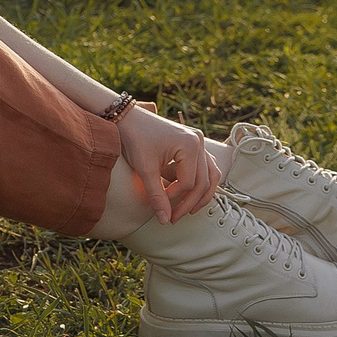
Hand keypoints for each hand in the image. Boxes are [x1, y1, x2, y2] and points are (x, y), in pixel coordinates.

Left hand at [117, 106, 219, 222]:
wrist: (126, 117)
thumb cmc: (134, 137)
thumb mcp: (144, 168)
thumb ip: (156, 195)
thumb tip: (164, 219)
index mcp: (190, 145)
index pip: (189, 182)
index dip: (175, 198)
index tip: (162, 206)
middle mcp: (198, 142)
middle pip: (204, 181)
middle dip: (190, 203)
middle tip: (175, 217)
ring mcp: (198, 142)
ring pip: (210, 175)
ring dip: (201, 194)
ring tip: (188, 210)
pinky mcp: (193, 144)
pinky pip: (205, 167)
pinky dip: (199, 181)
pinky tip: (189, 194)